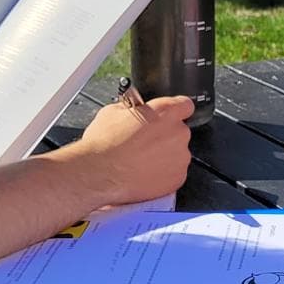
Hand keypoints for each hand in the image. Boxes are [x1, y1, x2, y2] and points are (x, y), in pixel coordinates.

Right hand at [72, 96, 194, 204]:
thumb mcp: (113, 111)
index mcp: (166, 112)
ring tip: (141, 160)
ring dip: (164, 155)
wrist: (99, 174)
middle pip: (179, 131)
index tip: (168, 116)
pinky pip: (174, 173)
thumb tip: (133, 111)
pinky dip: (163, 174)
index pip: (185, 105)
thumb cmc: (104, 144)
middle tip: (143, 143)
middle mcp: (178, 133)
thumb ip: (133, 108)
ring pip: (177, 153)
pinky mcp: (177, 178)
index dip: (175, 110)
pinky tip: (144, 172)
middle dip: (164, 136)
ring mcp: (180, 157)